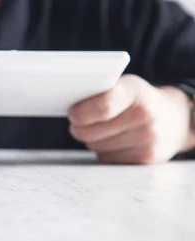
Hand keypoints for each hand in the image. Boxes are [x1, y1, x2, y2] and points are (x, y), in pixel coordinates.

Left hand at [68, 74, 193, 163]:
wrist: (175, 118)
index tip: (72, 114)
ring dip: (92, 140)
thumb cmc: (139, 100)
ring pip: (94, 147)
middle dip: (79, 128)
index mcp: (134, 91)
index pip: (102, 108)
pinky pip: (106, 159)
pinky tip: (116, 140)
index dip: (80, 114)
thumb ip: (99, 94)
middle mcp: (144, 115)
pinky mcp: (145, 158)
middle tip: (80, 121)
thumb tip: (70, 110)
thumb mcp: (124, 86)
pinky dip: (104, 151)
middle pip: (90, 132)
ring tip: (105, 129)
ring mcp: (147, 139)